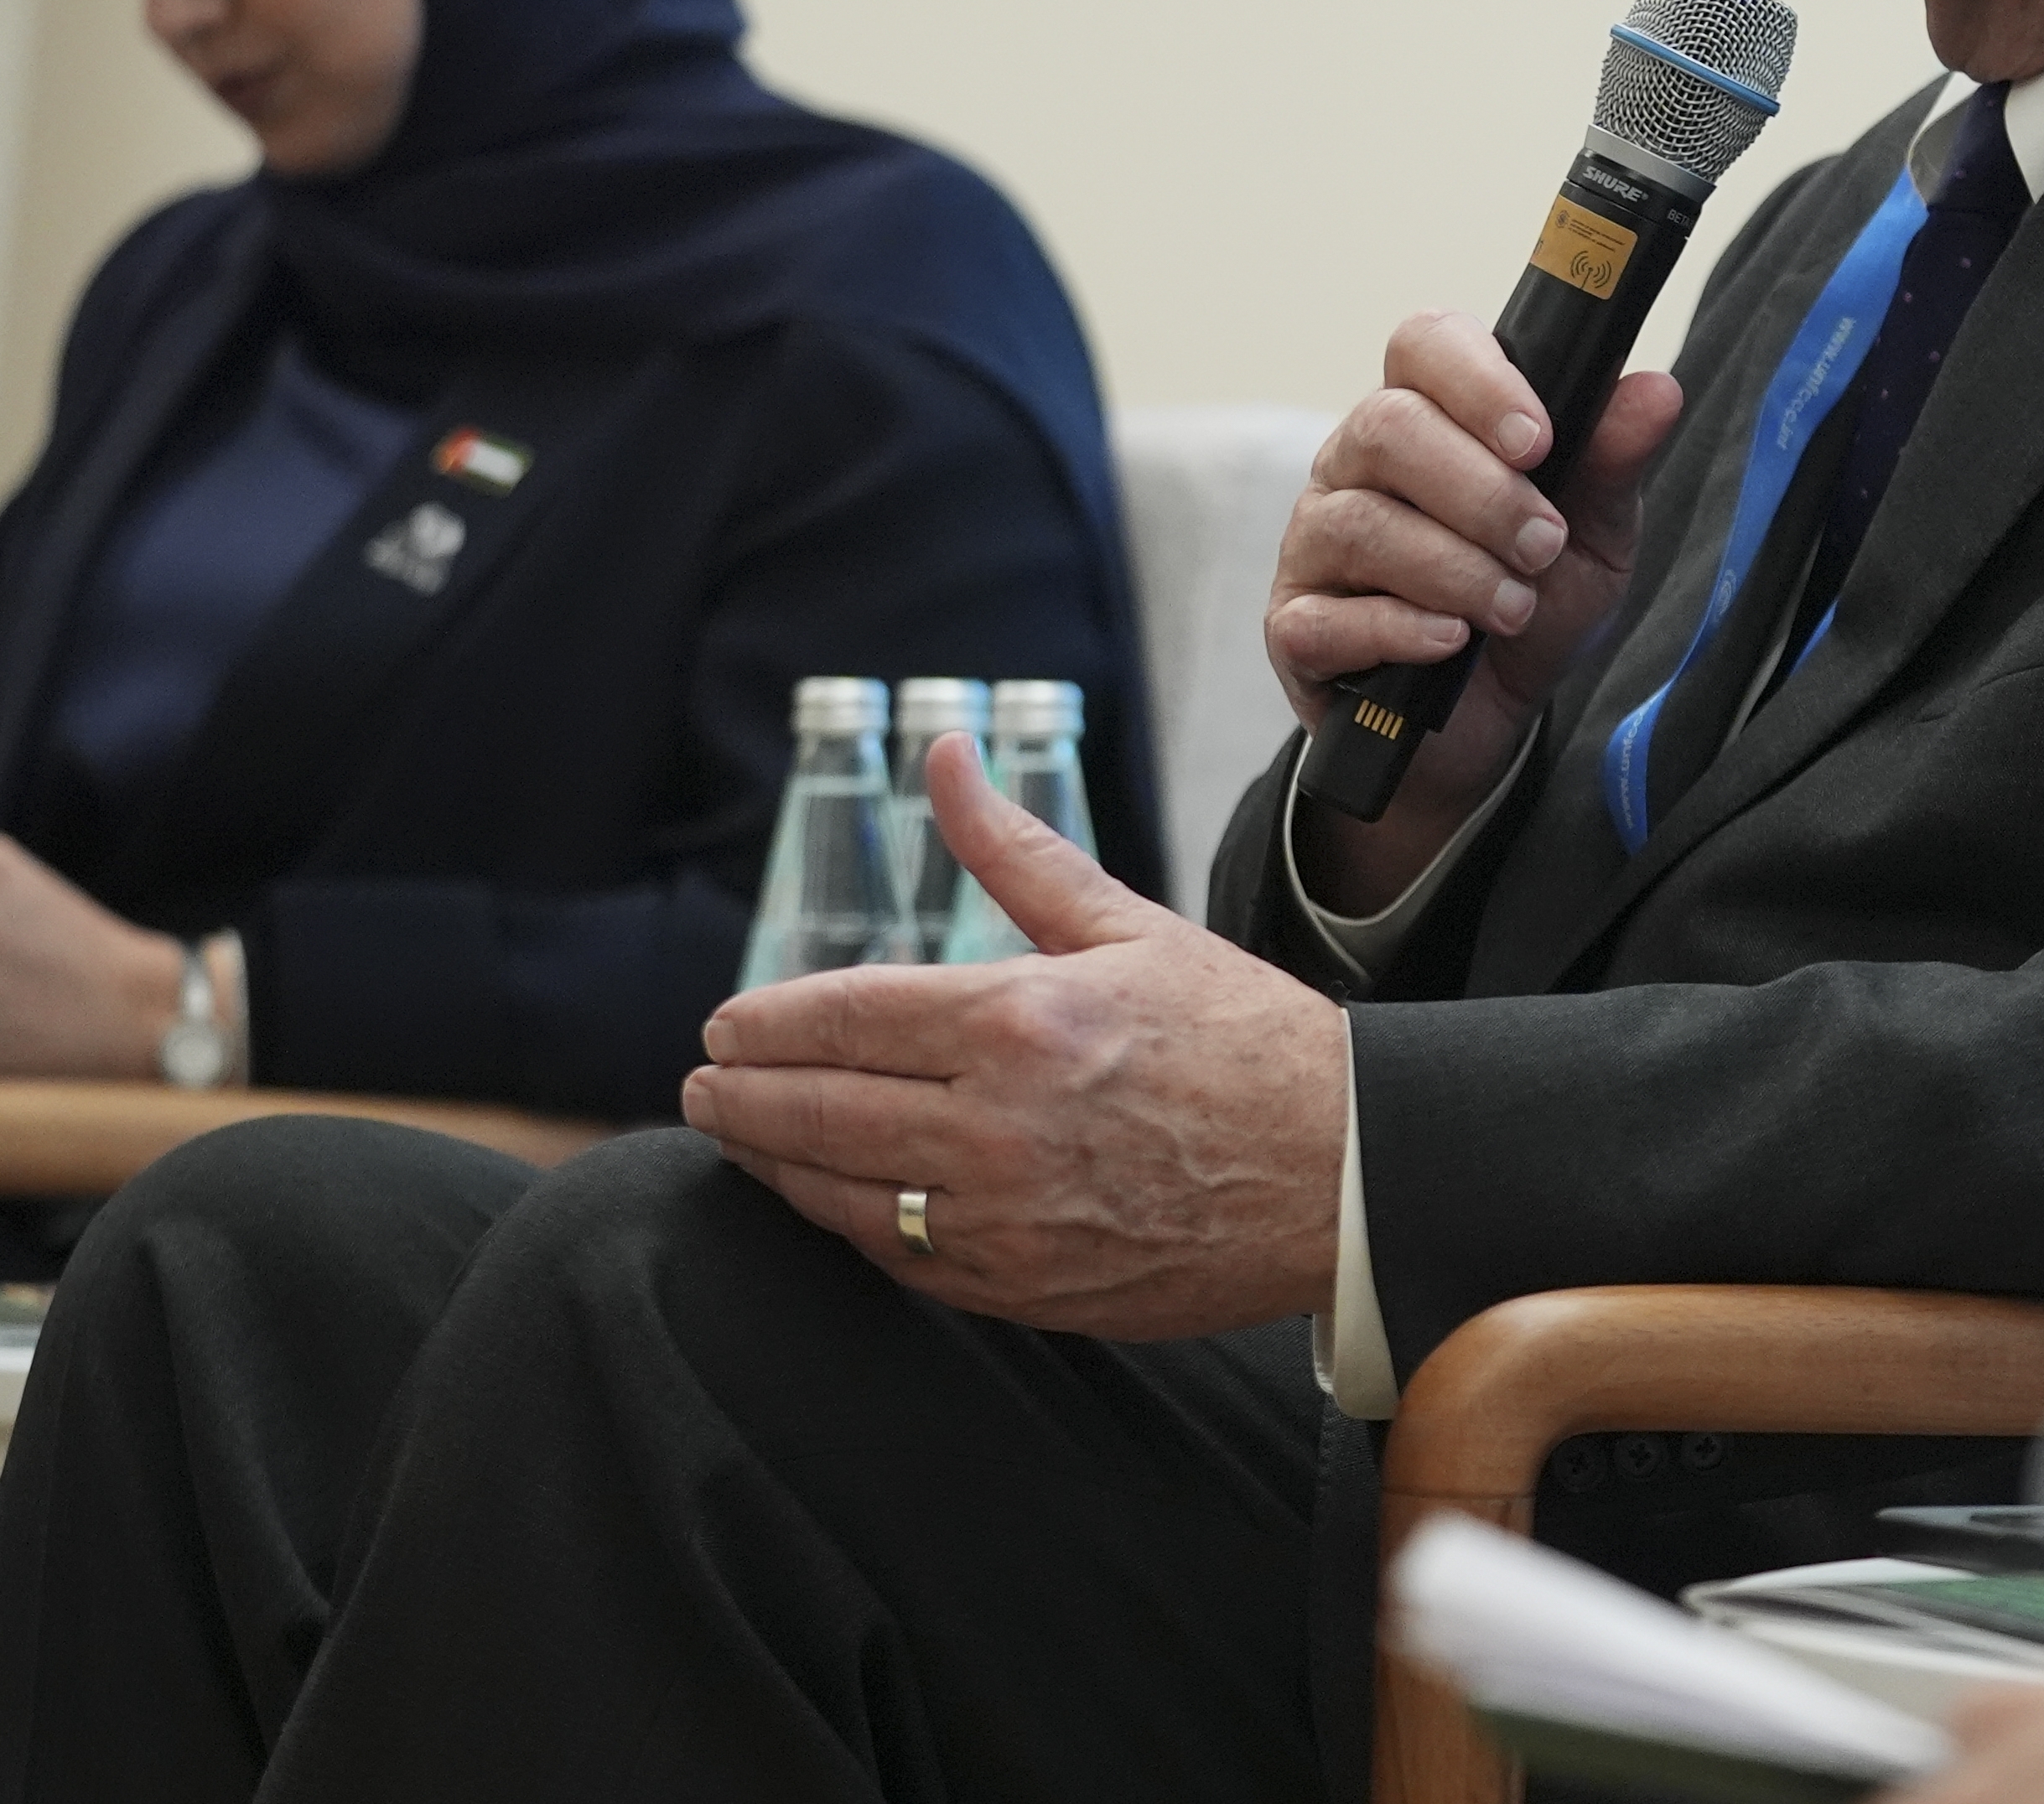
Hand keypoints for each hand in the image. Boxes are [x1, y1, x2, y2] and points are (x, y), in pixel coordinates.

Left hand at [683, 735, 1344, 1337]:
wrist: (1340, 1171)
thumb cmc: (1245, 1041)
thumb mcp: (1129, 927)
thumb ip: (1012, 851)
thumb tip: (940, 755)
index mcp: (1021, 1020)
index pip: (843, 1019)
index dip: (765, 1026)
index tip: (726, 1026)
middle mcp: (999, 1126)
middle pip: (816, 1114)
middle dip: (738, 1099)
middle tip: (703, 1085)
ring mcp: (1006, 1219)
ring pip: (840, 1198)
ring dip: (773, 1167)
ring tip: (742, 1140)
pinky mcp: (1023, 1288)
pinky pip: (900, 1262)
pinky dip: (847, 1229)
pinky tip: (831, 1201)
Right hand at [1267, 309, 1685, 904]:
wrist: (1491, 721)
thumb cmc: (1532, 603)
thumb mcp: (1593, 536)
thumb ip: (1614, 463)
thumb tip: (1658, 391)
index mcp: (1428, 415)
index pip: (1424, 344)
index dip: (1478, 381)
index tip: (1538, 441)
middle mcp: (1355, 463)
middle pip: (1388, 428)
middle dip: (1482, 493)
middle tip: (1544, 545)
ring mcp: (1315, 542)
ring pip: (1363, 523)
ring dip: (1456, 568)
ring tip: (1514, 608)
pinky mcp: (1296, 626)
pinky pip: (1327, 616)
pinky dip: (1402, 627)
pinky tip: (1452, 642)